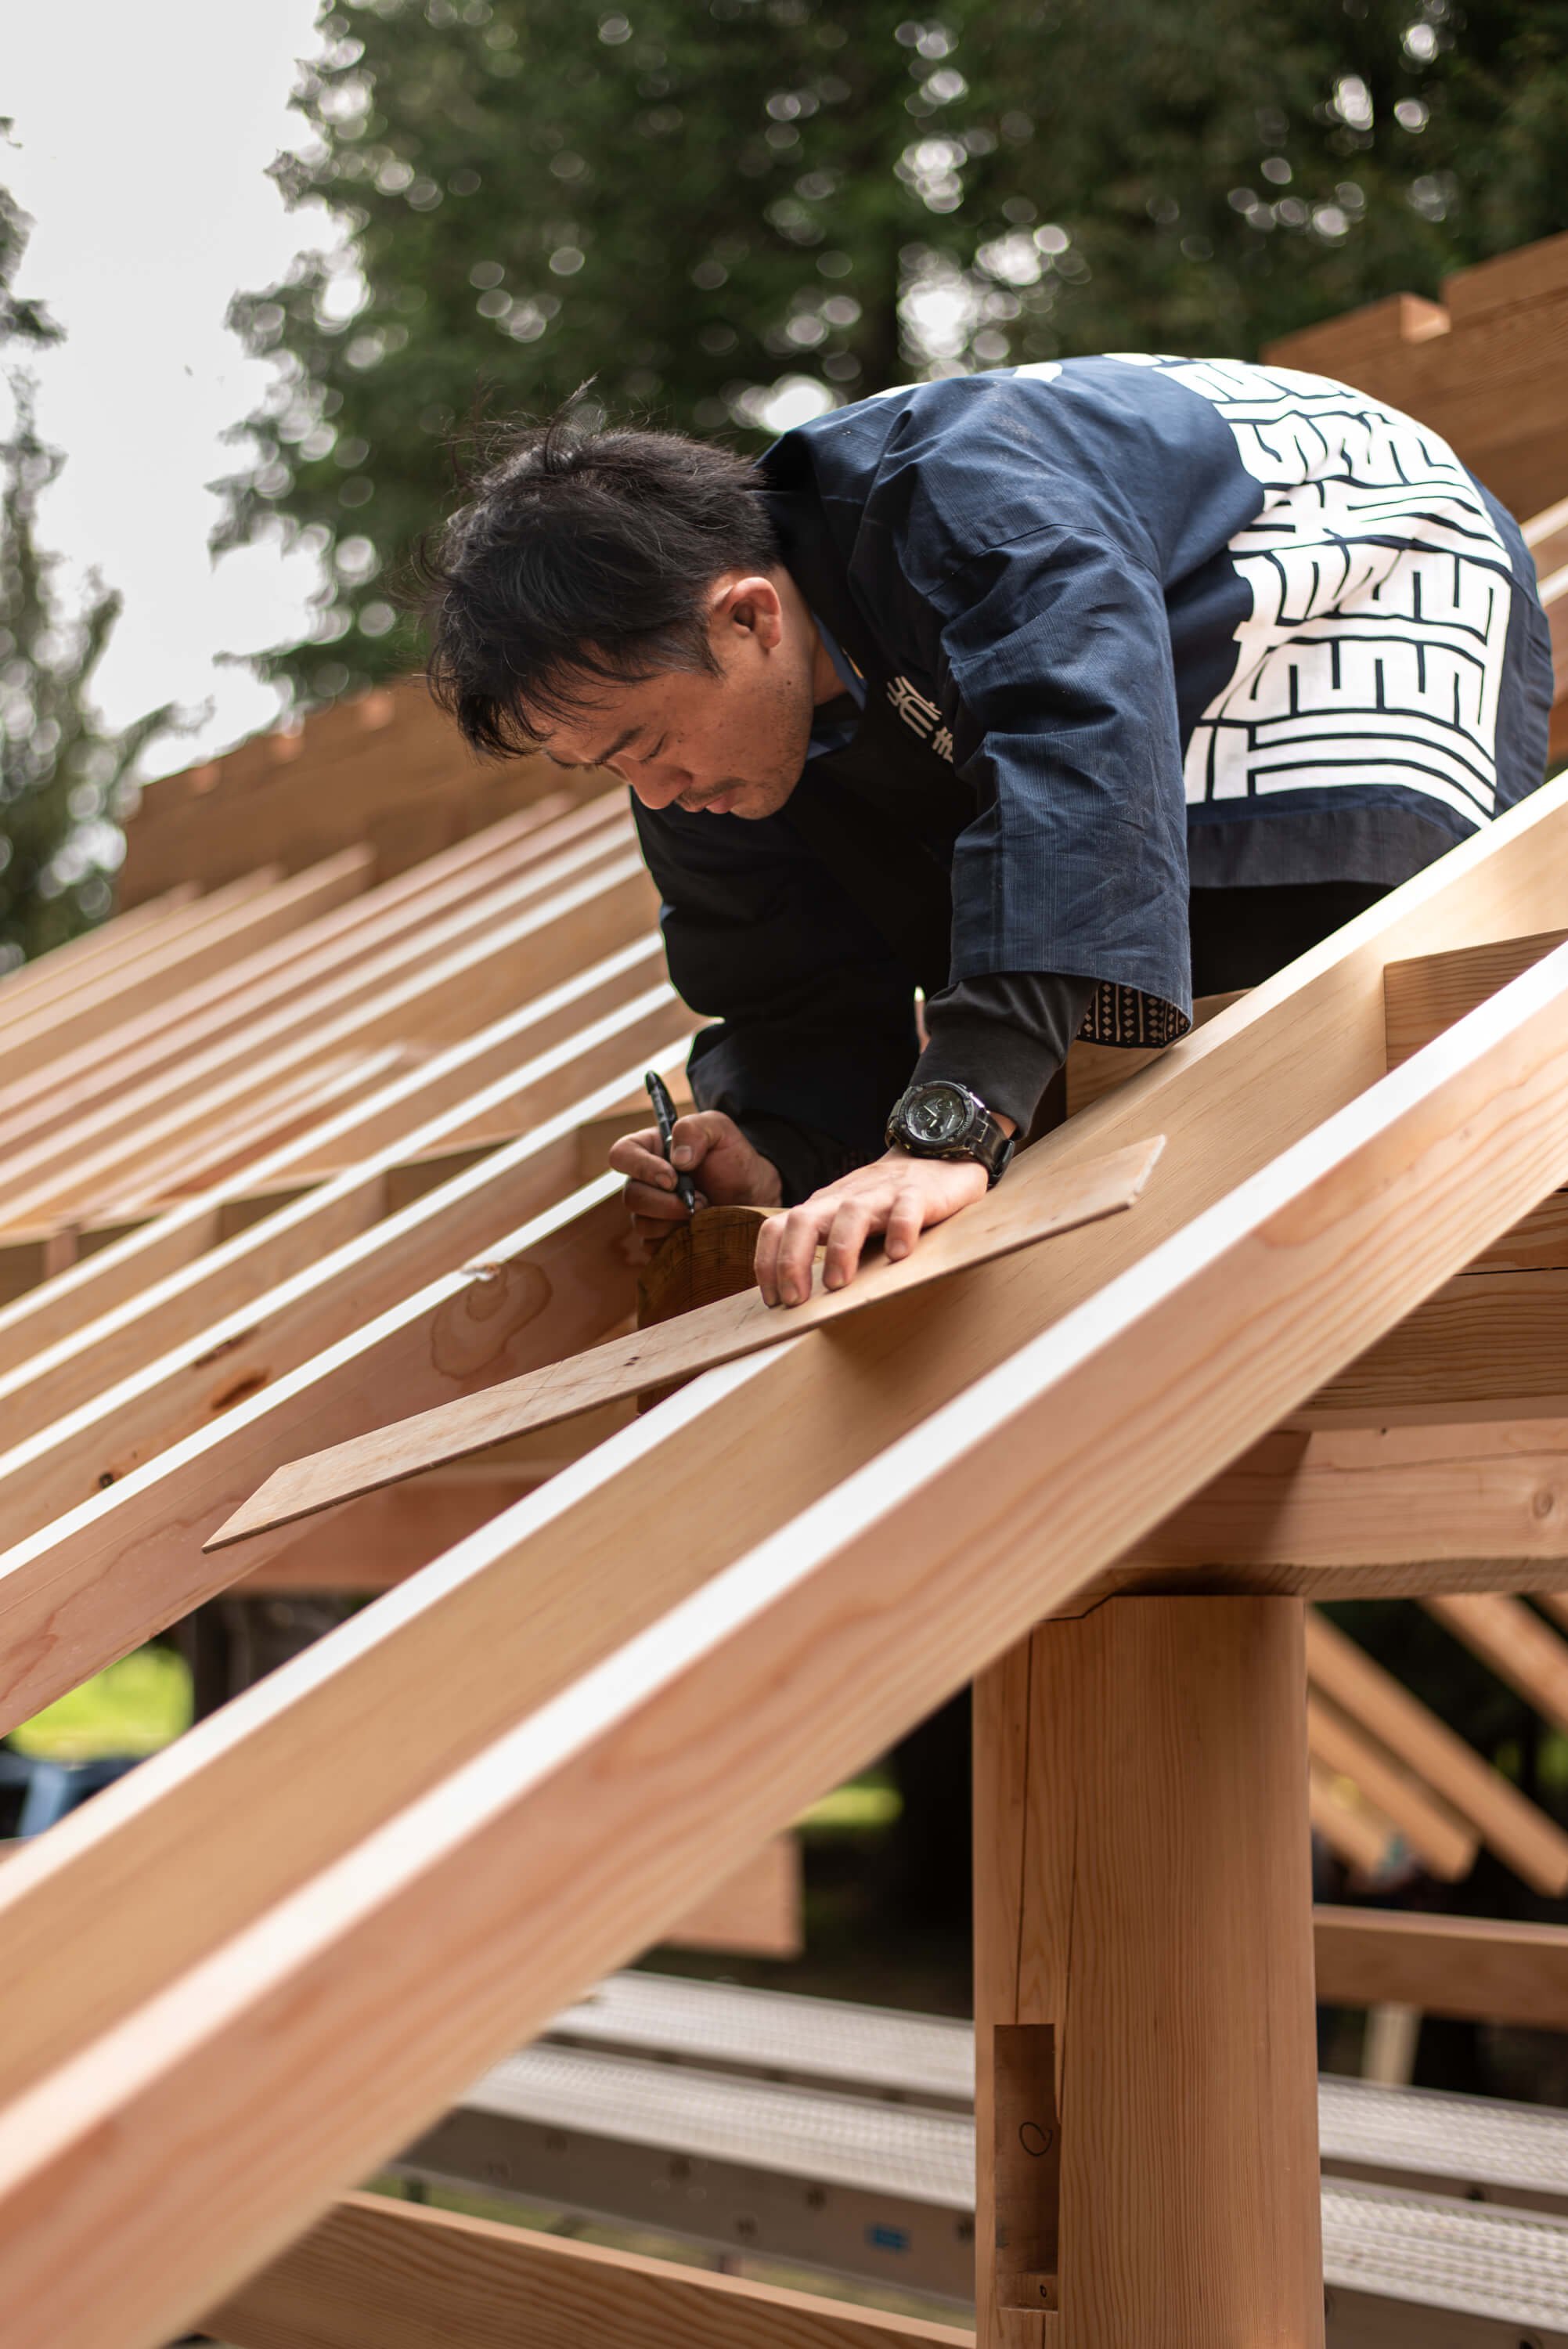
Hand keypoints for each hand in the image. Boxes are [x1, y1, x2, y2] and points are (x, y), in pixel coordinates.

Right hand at [609, 1108, 782, 1256]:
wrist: (753, 1196)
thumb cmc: (734, 1160)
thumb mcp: (720, 1130)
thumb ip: (694, 1129)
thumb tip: (677, 1159)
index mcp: (649, 1150)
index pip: (621, 1154)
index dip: (640, 1167)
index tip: (672, 1178)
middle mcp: (643, 1182)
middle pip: (631, 1196)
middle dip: (666, 1203)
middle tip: (701, 1201)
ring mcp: (649, 1213)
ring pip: (642, 1224)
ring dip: (675, 1222)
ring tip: (705, 1213)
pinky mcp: (659, 1240)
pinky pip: (653, 1247)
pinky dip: (677, 1241)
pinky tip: (699, 1230)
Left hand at [754, 1148, 987, 1307]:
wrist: (933, 1159)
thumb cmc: (883, 1204)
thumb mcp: (843, 1221)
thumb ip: (824, 1248)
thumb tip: (798, 1301)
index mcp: (821, 1210)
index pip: (777, 1228)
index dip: (767, 1263)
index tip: (773, 1300)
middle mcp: (843, 1200)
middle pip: (803, 1220)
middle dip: (792, 1261)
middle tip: (796, 1300)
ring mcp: (880, 1195)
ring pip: (851, 1213)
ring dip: (840, 1249)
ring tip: (838, 1284)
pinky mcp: (917, 1194)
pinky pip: (905, 1209)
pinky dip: (901, 1230)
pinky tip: (899, 1256)